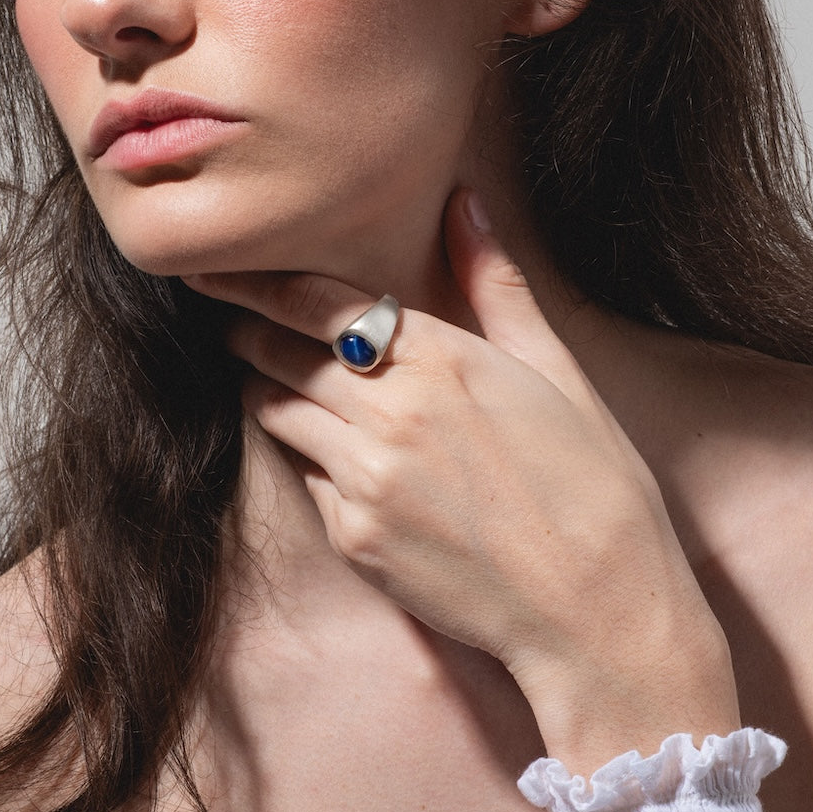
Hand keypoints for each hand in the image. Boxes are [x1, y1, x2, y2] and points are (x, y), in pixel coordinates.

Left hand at [184, 190, 739, 768]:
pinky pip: (305, 478)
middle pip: (276, 352)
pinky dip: (309, 456)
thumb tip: (465, 200)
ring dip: (268, 389)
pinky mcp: (353, 540)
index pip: (315, 301)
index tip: (214, 271)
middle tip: (228, 318)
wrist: (599, 611)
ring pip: (274, 412)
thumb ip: (496, 281)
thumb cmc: (592, 483)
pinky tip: (336, 453)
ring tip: (275, 377)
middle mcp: (389, 413)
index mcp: (440, 358)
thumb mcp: (555, 369)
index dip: (254, 281)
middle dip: (246, 329)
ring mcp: (363, 481)